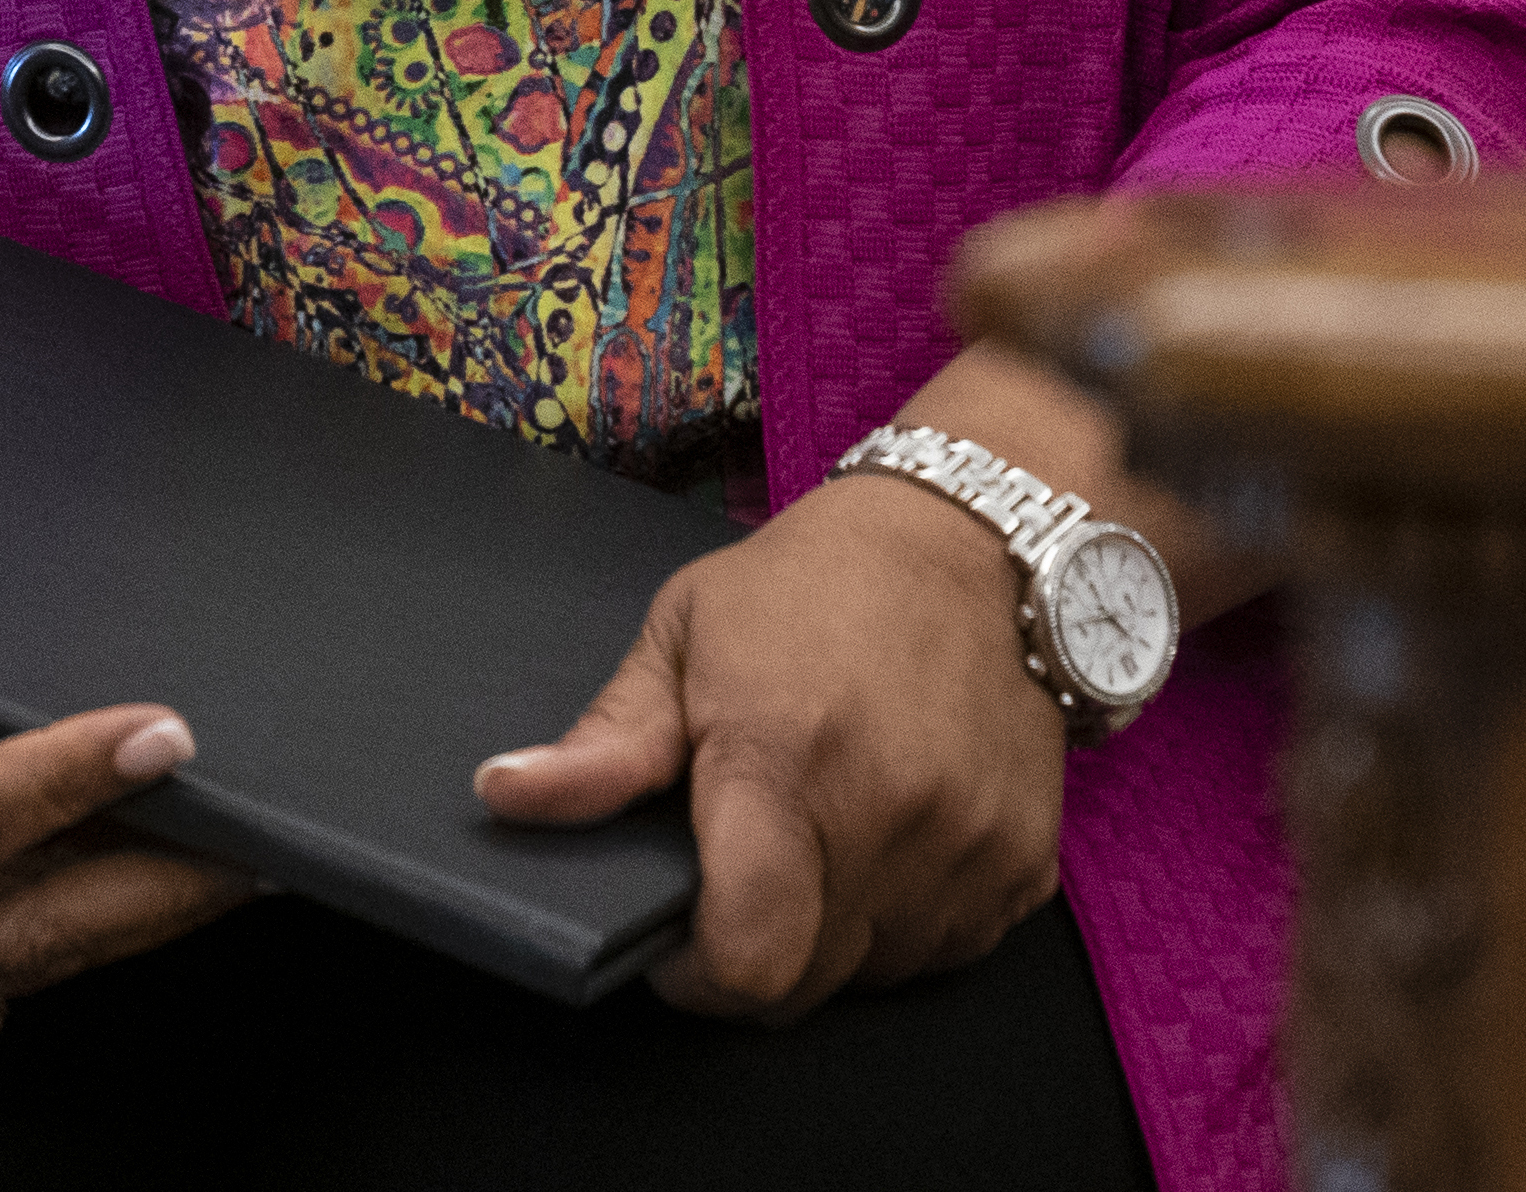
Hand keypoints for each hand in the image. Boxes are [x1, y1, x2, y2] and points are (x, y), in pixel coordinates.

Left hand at [470, 473, 1063, 1019]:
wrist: (976, 543)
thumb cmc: (815, 583)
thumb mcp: (686, 635)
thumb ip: (605, 742)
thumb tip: (502, 796)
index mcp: (785, 758)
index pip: (746, 957)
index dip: (693, 978)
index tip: (672, 941)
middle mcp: (888, 815)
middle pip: (801, 983)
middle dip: (752, 950)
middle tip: (741, 865)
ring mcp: (967, 847)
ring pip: (872, 974)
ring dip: (831, 935)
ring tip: (819, 834)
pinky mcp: (1023, 864)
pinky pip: (945, 949)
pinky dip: (906, 919)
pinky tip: (888, 835)